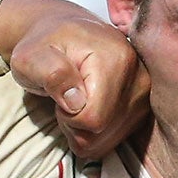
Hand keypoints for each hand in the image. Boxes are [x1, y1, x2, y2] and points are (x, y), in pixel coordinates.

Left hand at [9, 11, 148, 160]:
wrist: (65, 35)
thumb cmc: (45, 47)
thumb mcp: (32, 56)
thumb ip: (51, 74)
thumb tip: (76, 101)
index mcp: (118, 60)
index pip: (92, 118)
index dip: (67, 115)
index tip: (59, 93)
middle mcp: (140, 78)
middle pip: (100, 133)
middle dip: (74, 125)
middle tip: (65, 97)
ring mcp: (145, 95)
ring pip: (106, 141)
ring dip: (82, 130)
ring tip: (75, 101)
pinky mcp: (144, 108)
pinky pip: (112, 141)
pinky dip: (94, 133)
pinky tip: (88, 109)